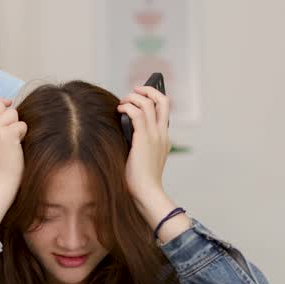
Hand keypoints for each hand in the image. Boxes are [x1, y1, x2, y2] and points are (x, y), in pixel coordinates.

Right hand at [0, 97, 26, 193]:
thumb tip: (5, 101)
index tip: (6, 104)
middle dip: (8, 116)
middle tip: (8, 133)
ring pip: (12, 113)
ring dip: (16, 125)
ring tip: (11, 142)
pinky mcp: (5, 134)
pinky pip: (21, 124)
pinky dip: (22, 134)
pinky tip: (16, 147)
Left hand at [118, 86, 189, 242]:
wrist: (146, 193)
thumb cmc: (139, 180)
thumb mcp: (140, 158)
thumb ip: (136, 143)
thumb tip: (121, 129)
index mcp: (164, 138)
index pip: (165, 109)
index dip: (153, 98)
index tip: (140, 97)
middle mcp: (162, 134)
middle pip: (163, 100)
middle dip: (148, 90)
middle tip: (134, 90)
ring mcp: (155, 135)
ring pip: (148, 103)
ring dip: (133, 98)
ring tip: (122, 102)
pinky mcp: (144, 139)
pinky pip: (137, 113)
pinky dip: (128, 107)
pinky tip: (119, 110)